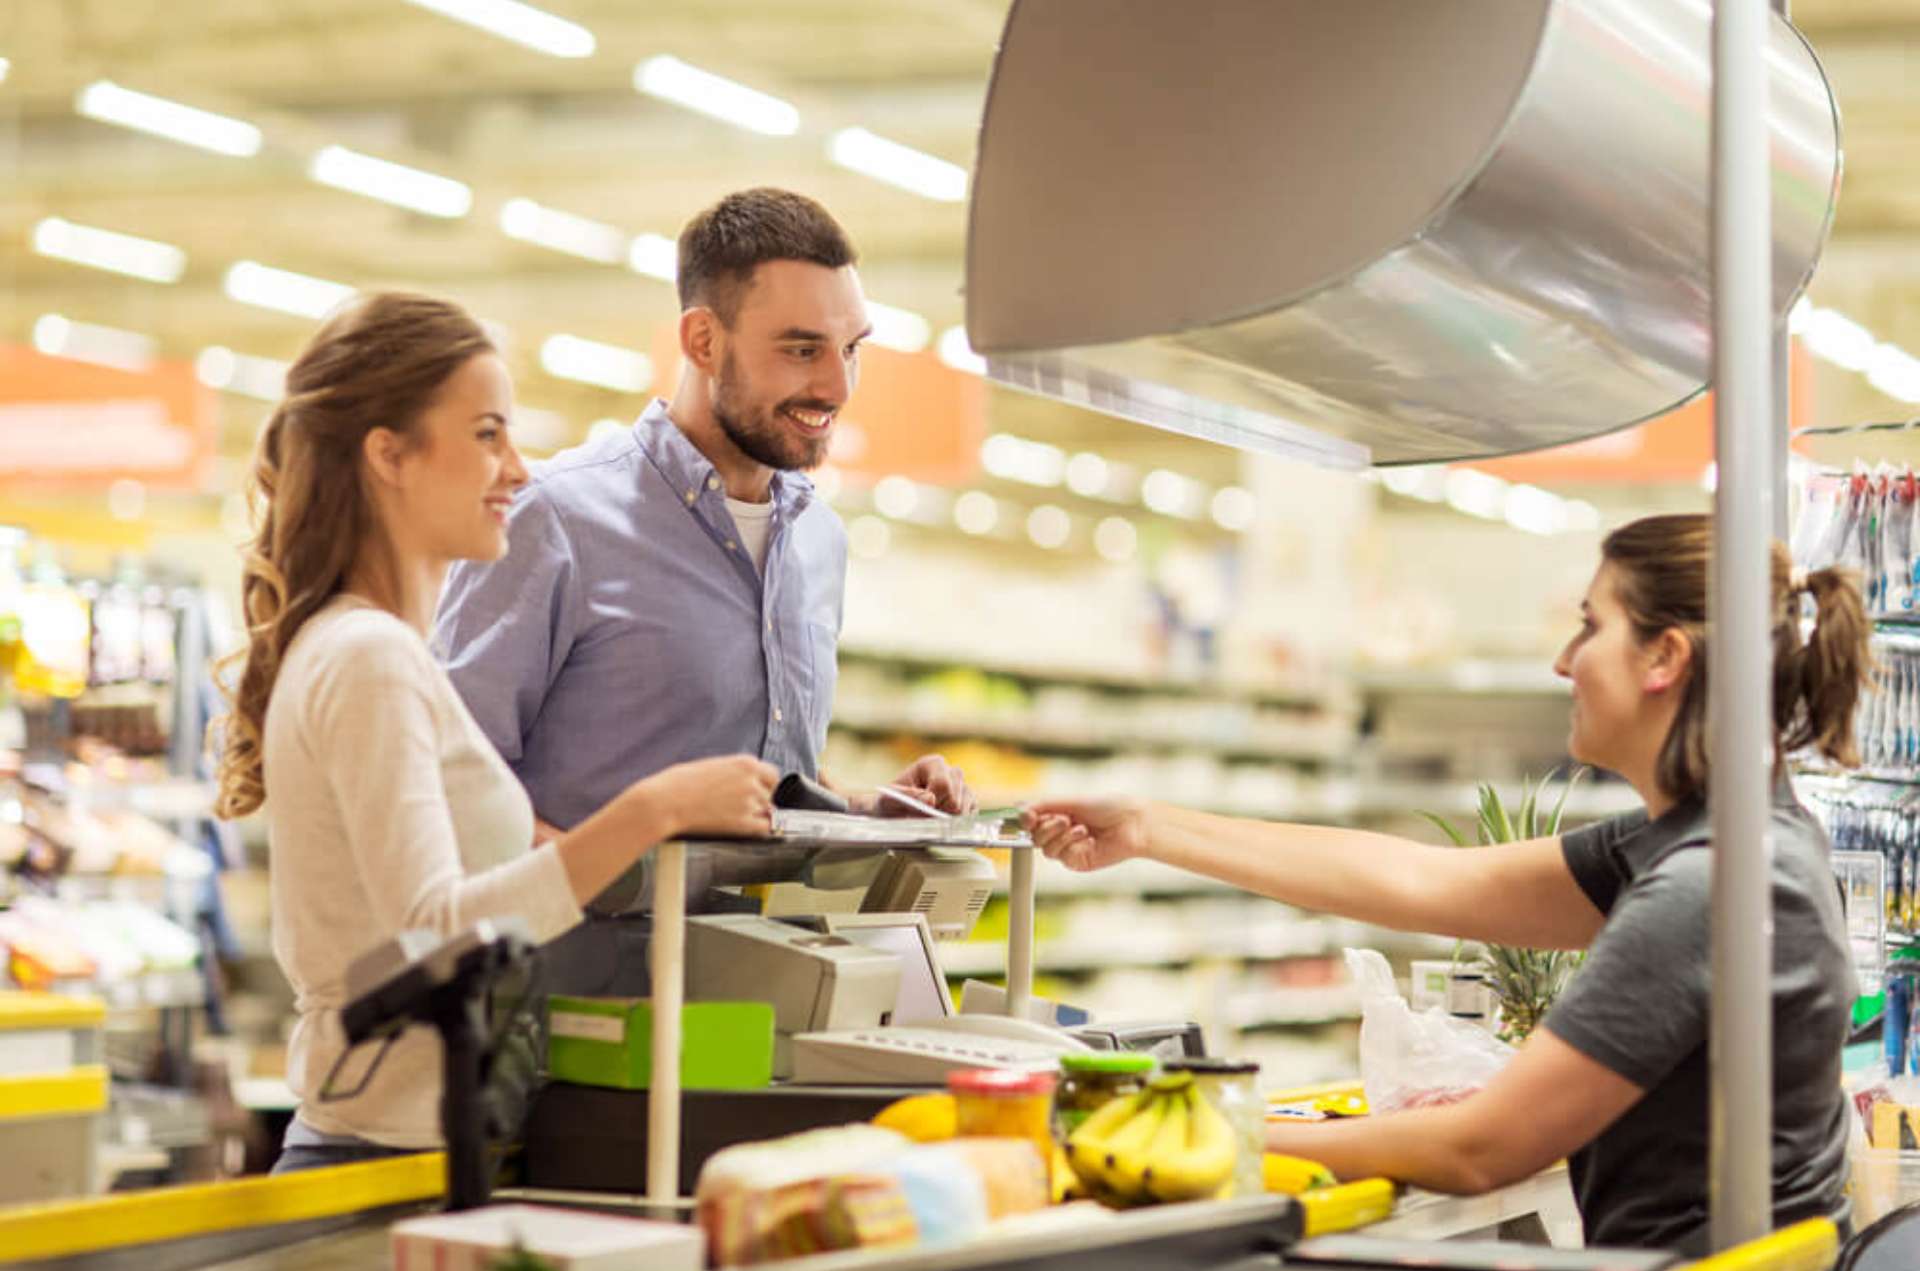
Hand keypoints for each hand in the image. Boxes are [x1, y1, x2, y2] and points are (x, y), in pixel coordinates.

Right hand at [636, 755, 777, 837]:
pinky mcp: (742, 824)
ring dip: (756, 814)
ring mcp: (749, 803)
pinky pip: (764, 828)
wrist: (665, 802)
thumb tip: (746, 782)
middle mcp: (752, 782)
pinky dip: (758, 829)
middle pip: (770, 794)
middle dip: (759, 800)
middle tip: (739, 806)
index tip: (757, 791)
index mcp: (745, 763)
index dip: (765, 784)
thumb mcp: (712, 766)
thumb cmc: (679, 783)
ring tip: (732, 816)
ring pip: (767, 811)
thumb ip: (734, 773)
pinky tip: (744, 828)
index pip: (773, 775)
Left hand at [874, 754, 976, 816]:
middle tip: (921, 819)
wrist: (894, 815)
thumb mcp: (888, 801)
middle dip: (937, 814)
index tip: (917, 812)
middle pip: (955, 799)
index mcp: (932, 764)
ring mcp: (962, 786)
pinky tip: (940, 822)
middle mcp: (950, 771)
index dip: (932, 804)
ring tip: (929, 820)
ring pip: (964, 809)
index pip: (942, 784)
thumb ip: (907, 798)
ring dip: (945, 821)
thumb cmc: (890, 805)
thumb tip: (930, 800)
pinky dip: (955, 824)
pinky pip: (969, 816)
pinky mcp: (969, 802)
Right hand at [1023, 798, 1148, 870]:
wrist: (1132, 824)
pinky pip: (1064, 857)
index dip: (1027, 820)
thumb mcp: (1072, 801)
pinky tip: (1089, 840)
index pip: (1032, 821)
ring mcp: (1069, 849)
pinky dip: (1075, 846)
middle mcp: (1061, 833)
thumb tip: (1020, 809)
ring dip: (1062, 837)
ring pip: (1047, 849)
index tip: (1028, 817)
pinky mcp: (1078, 862)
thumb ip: (1044, 805)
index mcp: (1058, 815)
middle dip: (1047, 827)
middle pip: (1035, 837)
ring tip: (1081, 828)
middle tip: (1064, 819)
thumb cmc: (1108, 808)